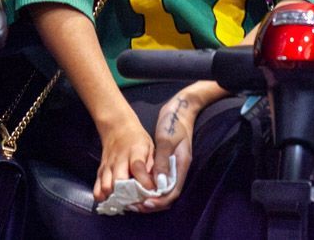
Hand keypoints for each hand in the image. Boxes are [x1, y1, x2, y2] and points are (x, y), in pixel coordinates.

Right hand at [93, 111, 154, 203]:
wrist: (117, 127)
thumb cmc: (137, 139)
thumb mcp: (150, 147)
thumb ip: (154, 166)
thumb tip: (158, 185)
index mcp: (134, 152)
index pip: (137, 167)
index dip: (144, 181)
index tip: (151, 191)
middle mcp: (119, 159)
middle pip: (118, 180)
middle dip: (128, 195)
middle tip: (138, 201)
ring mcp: (108, 165)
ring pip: (106, 186)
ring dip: (115, 197)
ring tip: (125, 202)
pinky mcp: (100, 170)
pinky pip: (97, 186)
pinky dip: (102, 196)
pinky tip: (111, 199)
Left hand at [140, 91, 199, 211]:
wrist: (180, 108)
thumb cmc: (174, 122)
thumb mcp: (167, 139)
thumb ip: (163, 160)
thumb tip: (159, 183)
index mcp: (181, 166)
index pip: (172, 193)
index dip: (158, 201)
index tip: (144, 203)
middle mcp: (177, 170)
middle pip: (166, 195)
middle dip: (152, 203)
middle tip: (134, 205)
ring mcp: (173, 167)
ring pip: (162, 189)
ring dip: (149, 196)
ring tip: (133, 199)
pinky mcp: (166, 162)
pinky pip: (158, 179)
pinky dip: (148, 186)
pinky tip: (136, 185)